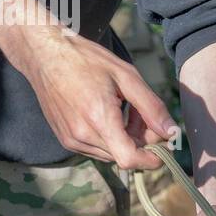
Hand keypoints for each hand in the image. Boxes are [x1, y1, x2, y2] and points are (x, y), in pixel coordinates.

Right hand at [15, 27, 180, 170]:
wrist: (45, 56)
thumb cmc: (85, 59)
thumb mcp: (126, 76)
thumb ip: (151, 106)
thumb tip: (171, 132)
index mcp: (99, 118)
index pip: (129, 159)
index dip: (150, 159)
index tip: (161, 146)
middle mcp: (82, 135)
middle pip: (123, 156)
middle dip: (139, 140)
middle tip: (140, 112)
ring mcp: (71, 140)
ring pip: (110, 154)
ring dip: (123, 139)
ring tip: (121, 108)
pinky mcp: (65, 139)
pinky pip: (95, 148)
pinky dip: (108, 137)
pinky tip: (105, 112)